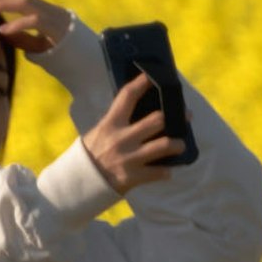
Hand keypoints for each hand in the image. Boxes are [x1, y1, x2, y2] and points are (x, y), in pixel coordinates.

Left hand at [0, 0, 68, 71]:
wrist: (92, 65)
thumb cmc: (66, 57)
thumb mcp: (39, 46)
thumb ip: (23, 38)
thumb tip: (2, 32)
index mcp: (45, 11)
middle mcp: (50, 9)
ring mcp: (55, 16)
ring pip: (25, 2)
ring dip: (1, 5)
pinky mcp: (58, 28)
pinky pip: (35, 21)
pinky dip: (17, 25)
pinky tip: (2, 30)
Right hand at [81, 73, 187, 195]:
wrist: (76, 184)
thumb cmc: (90, 155)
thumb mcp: (99, 133)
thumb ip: (117, 122)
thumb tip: (138, 109)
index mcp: (110, 124)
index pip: (127, 97)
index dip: (141, 83)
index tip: (152, 77)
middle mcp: (121, 139)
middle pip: (157, 120)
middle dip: (176, 117)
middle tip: (185, 116)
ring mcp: (128, 158)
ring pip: (164, 145)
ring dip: (177, 144)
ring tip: (180, 144)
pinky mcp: (133, 177)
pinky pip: (159, 172)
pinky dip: (165, 171)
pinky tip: (166, 170)